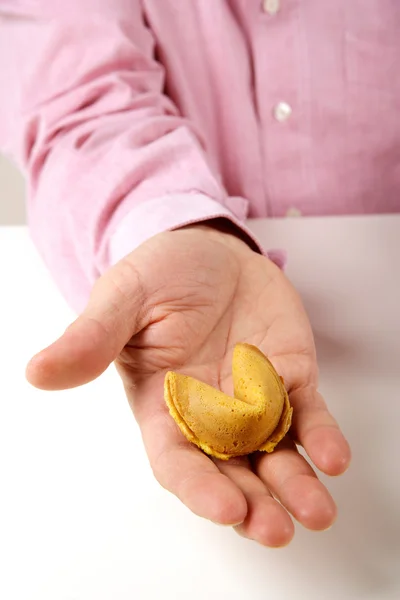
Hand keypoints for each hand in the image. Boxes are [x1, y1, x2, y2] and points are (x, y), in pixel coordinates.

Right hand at [27, 224, 350, 546]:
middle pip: (231, 470)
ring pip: (275, 454)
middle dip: (254, 503)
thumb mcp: (122, 298)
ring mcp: (254, 398)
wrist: (210, 251)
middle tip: (275, 529)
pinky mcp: (289, 376)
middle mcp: (210, 413)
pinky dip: (322, 437)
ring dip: (296, 484)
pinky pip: (307, 413)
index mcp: (162, 404)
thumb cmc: (160, 274)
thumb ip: (91, 337)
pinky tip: (333, 457)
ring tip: (316, 512)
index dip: (198, 487)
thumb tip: (39, 371)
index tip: (224, 507)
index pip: (176, 458)